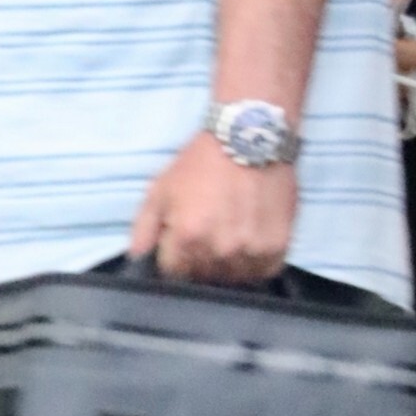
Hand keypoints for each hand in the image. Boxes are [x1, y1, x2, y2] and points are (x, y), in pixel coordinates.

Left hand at [130, 132, 296, 285]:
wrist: (249, 137)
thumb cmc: (201, 162)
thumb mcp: (160, 188)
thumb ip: (143, 228)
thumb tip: (137, 258)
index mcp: (186, 238)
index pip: (173, 275)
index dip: (175, 260)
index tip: (182, 244)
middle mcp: (219, 250)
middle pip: (203, 278)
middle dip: (200, 262)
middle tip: (208, 234)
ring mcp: (250, 251)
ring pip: (233, 278)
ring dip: (228, 265)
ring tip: (230, 237)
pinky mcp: (277, 247)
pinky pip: (262, 272)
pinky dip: (255, 263)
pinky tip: (250, 240)